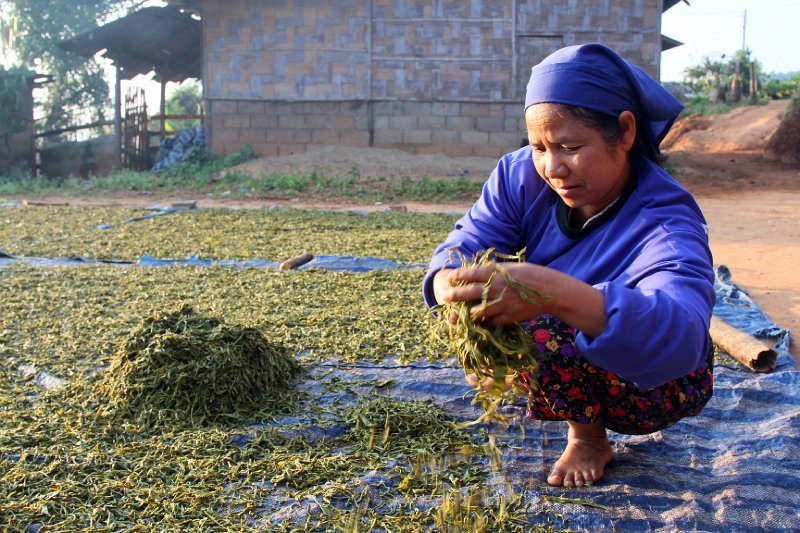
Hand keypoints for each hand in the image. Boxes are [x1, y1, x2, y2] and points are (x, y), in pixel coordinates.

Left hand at [434, 263, 550, 326]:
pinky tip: (478, 321)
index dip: (459, 276)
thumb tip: (479, 270)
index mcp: (497, 274)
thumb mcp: (512, 267)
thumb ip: (495, 270)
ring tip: (457, 314)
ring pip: (478, 311)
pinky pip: (492, 322)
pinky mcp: (509, 317)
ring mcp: (503, 304)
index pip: (472, 274)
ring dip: (466, 313)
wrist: (550, 291)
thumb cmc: (532, 275)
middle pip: (470, 293)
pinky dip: (484, 321)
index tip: (450, 278)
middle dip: (455, 295)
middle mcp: (497, 288)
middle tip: (446, 297)